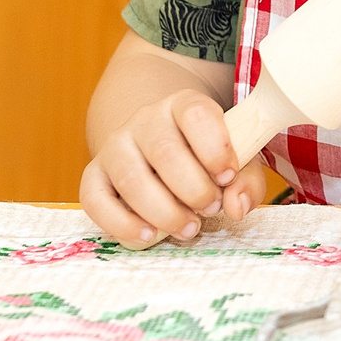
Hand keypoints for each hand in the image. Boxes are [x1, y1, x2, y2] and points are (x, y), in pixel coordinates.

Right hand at [79, 90, 257, 248]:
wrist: (157, 149)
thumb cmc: (204, 157)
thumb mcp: (235, 160)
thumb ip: (245, 180)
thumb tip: (237, 206)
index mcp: (182, 105)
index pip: (195, 114)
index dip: (215, 147)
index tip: (228, 175)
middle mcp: (144, 120)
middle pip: (164, 151)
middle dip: (193, 188)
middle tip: (211, 208)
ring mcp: (115, 146)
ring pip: (131, 179)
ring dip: (165, 211)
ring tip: (190, 228)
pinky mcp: (94, 176)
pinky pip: (96, 200)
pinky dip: (122, 223)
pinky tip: (149, 235)